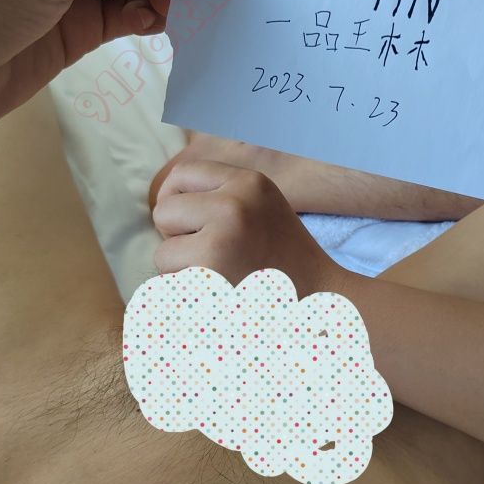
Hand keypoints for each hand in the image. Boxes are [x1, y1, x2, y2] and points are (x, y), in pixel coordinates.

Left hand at [152, 159, 344, 296]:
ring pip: (163, 254)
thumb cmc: (284, 261)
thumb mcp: (261, 208)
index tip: (196, 225)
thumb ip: (219, 195)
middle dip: (179, 239)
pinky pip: (170, 287)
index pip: (181, 176)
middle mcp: (234, 205)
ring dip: (184, 273)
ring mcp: (221, 242)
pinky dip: (187, 300)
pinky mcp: (210, 281)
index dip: (179, 203)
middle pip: (164, 212)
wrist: (321, 307)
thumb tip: (164, 195)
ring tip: (225, 279)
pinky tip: (220, 300)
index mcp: (250, 182)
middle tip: (219, 257)